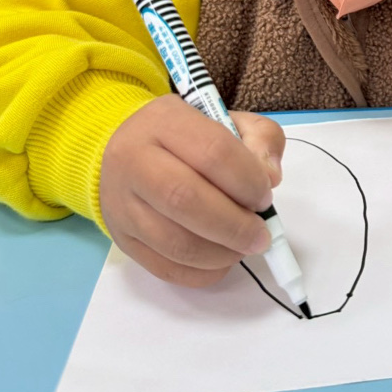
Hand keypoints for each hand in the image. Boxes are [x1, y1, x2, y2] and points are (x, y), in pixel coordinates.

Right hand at [99, 95, 284, 286]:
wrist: (127, 149)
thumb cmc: (186, 136)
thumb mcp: (228, 119)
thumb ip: (261, 139)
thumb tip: (270, 177)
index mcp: (164, 121)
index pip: (213, 152)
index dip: (248, 180)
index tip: (265, 196)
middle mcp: (133, 160)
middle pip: (185, 199)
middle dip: (235, 225)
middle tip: (261, 234)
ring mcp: (121, 204)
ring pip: (174, 242)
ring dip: (221, 253)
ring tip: (243, 247)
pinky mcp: (123, 240)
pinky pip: (165, 268)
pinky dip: (203, 273)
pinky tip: (222, 260)